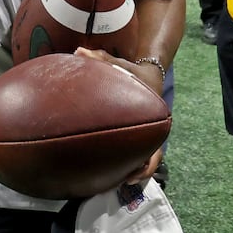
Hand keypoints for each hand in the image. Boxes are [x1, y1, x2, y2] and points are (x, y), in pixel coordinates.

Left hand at [74, 47, 165, 185]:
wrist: (151, 74)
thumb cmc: (133, 71)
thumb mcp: (119, 64)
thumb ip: (99, 58)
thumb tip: (77, 51)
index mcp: (152, 113)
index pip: (153, 141)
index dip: (144, 162)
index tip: (130, 173)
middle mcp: (154, 127)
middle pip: (153, 158)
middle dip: (139, 171)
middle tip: (123, 180)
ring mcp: (150, 133)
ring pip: (148, 159)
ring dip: (136, 169)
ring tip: (119, 180)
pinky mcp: (144, 135)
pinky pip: (142, 154)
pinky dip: (132, 163)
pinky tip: (116, 168)